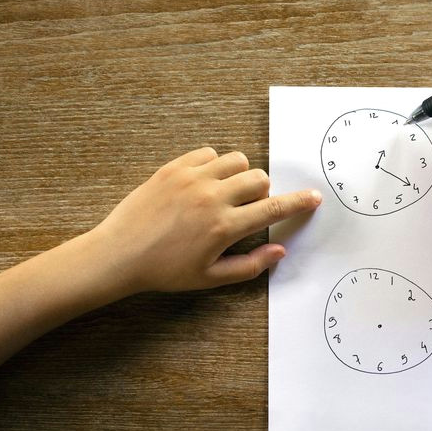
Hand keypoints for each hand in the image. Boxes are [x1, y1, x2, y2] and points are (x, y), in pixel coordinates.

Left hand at [93, 147, 320, 292]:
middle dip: (262, 191)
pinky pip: (208, 152)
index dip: (298, 202)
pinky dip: (214, 164)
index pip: (274, 208)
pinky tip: (204, 183)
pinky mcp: (173, 168)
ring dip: (240, 174)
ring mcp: (192, 178)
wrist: (118, 254)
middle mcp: (212, 197)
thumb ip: (250, 265)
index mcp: (224, 227)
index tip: (313, 197)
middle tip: (246, 207)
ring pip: (237, 160)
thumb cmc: (164, 271)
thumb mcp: (210, 278)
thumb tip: (280, 251)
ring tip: (226, 192)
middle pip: (259, 178)